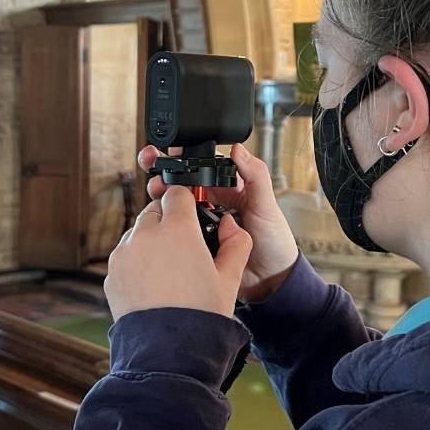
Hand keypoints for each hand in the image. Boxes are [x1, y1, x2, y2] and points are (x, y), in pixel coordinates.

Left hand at [104, 185, 251, 320]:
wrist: (169, 352)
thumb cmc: (202, 314)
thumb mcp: (229, 278)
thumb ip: (236, 243)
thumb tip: (230, 225)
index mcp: (179, 230)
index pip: (177, 193)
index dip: (187, 202)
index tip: (193, 215)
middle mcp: (146, 235)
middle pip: (155, 210)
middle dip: (168, 221)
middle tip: (183, 245)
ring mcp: (124, 254)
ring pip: (137, 232)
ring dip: (150, 240)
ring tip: (167, 269)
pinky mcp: (111, 273)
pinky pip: (125, 256)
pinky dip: (136, 261)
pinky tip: (153, 284)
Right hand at [139, 143, 299, 302]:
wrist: (270, 280)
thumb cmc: (275, 241)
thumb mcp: (266, 205)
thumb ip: (255, 176)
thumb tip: (238, 149)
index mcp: (230, 187)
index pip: (205, 165)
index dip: (187, 157)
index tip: (173, 152)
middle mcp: (214, 201)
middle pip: (184, 181)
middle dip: (166, 172)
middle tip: (154, 167)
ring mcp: (203, 221)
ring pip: (176, 204)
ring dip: (162, 196)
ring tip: (156, 191)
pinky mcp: (195, 241)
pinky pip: (176, 229)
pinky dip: (166, 223)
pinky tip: (162, 219)